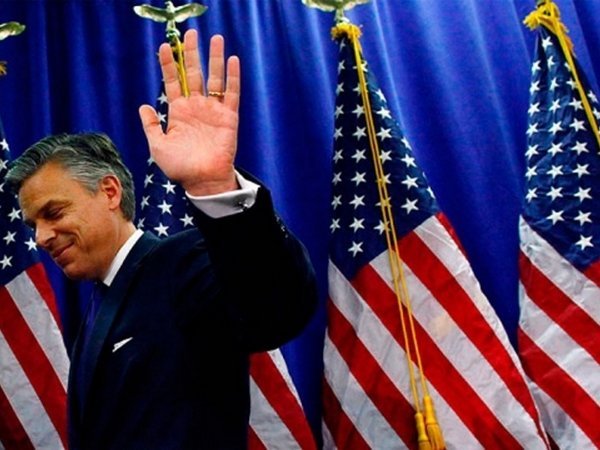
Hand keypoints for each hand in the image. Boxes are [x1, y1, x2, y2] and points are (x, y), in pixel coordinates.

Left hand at [139, 30, 239, 195]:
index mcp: (178, 112)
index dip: (169, 64)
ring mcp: (212, 110)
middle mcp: (195, 107)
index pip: (172, 81)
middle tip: (190, 34)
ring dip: (215, 58)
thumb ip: (152, 126)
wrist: (203, 181)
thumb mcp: (158, 146)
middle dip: (192, 54)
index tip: (165, 47)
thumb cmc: (180, 167)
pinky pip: (231, 93)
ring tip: (216, 38)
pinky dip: (233, 77)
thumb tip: (144, 106)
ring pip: (214, 78)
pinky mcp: (228, 117)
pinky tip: (232, 60)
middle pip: (194, 73)